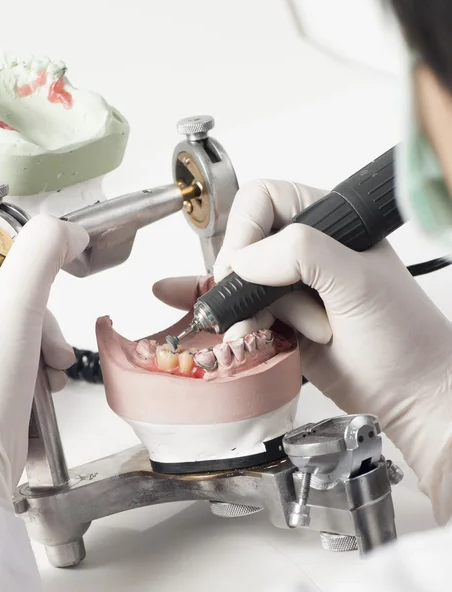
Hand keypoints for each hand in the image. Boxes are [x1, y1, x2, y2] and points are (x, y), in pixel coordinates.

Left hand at [0, 140, 88, 511]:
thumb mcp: (14, 306)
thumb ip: (43, 253)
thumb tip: (69, 231)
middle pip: (5, 253)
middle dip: (40, 276)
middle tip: (58, 283)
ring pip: (29, 295)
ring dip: (51, 325)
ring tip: (50, 358)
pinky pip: (35, 328)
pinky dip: (49, 347)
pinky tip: (49, 371)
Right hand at [154, 179, 451, 524]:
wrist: (408, 395)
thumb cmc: (403, 338)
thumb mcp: (359, 284)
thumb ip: (306, 255)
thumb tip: (246, 258)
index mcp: (326, 222)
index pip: (262, 201)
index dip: (245, 232)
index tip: (244, 269)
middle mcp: (303, 249)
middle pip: (241, 243)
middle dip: (241, 280)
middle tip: (252, 306)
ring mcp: (288, 285)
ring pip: (234, 281)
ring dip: (239, 309)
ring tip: (262, 332)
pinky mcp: (277, 317)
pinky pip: (237, 308)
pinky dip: (218, 312)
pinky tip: (189, 303)